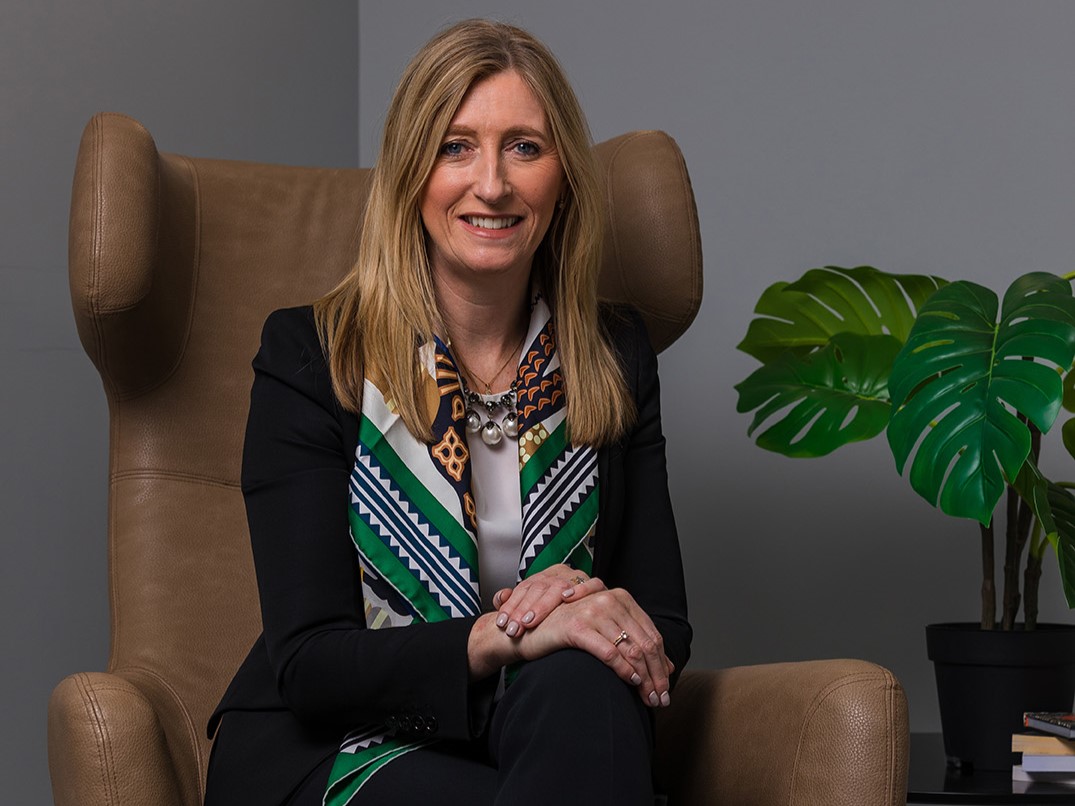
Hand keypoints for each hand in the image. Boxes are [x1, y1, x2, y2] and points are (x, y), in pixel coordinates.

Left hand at [492, 564, 603, 636]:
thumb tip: (500, 597)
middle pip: (539, 588)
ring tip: (529, 621)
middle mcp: (559, 573)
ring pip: (558, 587)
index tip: (502, 624)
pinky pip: (592, 583)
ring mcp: (577, 577)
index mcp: (543, 576)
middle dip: (523, 610)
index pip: (524, 588)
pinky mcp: (596, 585)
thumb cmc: (554, 613)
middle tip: (513, 629)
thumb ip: (513, 602)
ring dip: (542, 605)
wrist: (583, 610)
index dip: (511, 606)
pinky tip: (567, 598)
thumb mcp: (531, 606)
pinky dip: (580, 589)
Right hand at [514, 587, 674, 707]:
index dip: (662, 662)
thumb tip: (668, 666)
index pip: (651, 634)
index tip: (667, 686)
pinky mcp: (577, 628)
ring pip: (630, 650)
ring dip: (644, 678)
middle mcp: (609, 600)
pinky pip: (609, 652)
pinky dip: (624, 670)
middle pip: (645, 643)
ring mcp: (592, 612)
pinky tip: (631, 681)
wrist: (532, 630)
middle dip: (656, 674)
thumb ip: (634, 642)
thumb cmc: (570, 632)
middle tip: (662, 698)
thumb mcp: (606, 631)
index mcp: (620, 598)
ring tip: (649, 697)